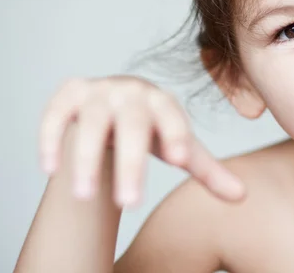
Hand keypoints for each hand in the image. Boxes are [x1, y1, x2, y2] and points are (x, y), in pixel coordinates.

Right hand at [39, 76, 244, 206]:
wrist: (118, 104)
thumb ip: (207, 171)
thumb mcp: (178, 147)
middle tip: (130, 202)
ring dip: (86, 159)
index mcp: (163, 102)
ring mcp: (99, 91)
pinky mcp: (69, 94)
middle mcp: (132, 92)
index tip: (179, 159)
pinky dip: (51, 139)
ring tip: (83, 196)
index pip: (172, 117)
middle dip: (131, 163)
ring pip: (92, 123)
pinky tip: (51, 169)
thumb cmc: (154, 130)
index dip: (175, 134)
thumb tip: (242, 196)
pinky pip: (56, 114)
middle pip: (133, 126)